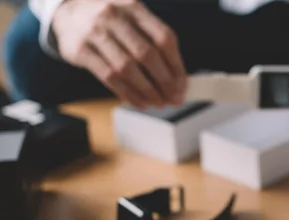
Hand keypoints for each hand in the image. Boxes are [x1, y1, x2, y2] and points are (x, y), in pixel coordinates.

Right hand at [53, 0, 186, 107]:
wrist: (67, 12)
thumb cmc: (111, 21)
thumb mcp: (132, 17)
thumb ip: (154, 41)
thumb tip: (178, 79)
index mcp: (133, 6)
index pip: (164, 38)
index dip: (177, 65)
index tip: (183, 86)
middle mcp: (113, 15)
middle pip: (146, 55)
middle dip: (165, 82)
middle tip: (174, 99)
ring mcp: (94, 32)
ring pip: (127, 69)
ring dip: (147, 91)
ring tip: (159, 103)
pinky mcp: (80, 50)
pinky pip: (109, 78)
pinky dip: (128, 93)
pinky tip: (140, 102)